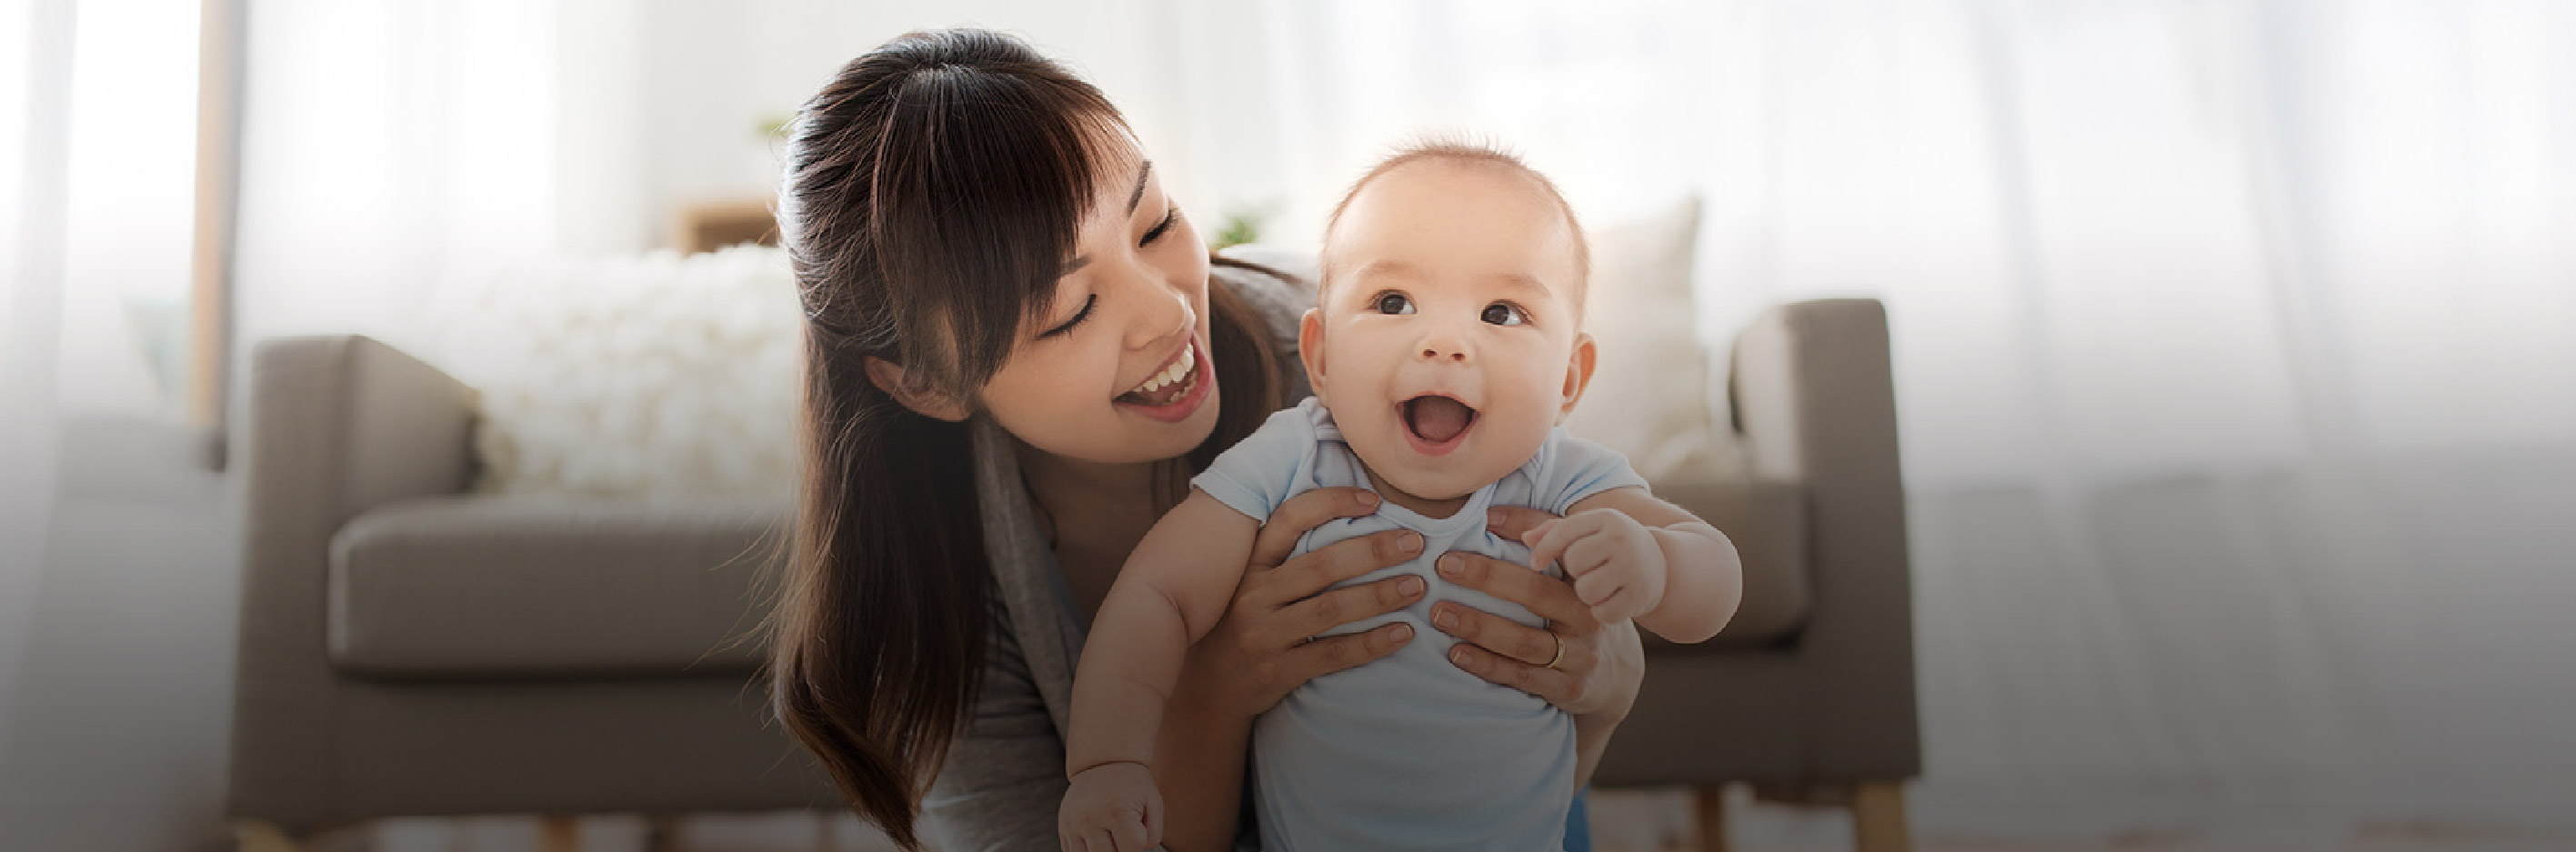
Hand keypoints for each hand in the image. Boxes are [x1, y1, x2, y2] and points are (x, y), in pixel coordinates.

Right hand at [1060, 761, 1161, 851]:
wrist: (1102, 762)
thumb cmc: (1131, 785)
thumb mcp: (1153, 803)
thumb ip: (1153, 834)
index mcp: (1117, 811)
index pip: (1132, 848)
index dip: (1138, 844)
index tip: (1137, 830)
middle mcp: (1091, 819)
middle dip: (1120, 849)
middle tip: (1122, 834)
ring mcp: (1073, 825)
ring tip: (1109, 835)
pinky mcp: (1063, 829)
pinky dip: (1088, 851)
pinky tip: (1096, 837)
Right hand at [1180, 486, 1423, 720]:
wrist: (1211, 687)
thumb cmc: (1245, 623)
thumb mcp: (1254, 583)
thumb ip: (1289, 555)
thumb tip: (1355, 518)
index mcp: (1251, 563)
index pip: (1290, 518)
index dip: (1332, 503)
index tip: (1375, 500)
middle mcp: (1253, 594)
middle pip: (1322, 565)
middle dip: (1374, 551)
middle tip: (1416, 544)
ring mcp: (1263, 634)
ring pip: (1330, 609)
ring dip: (1380, 595)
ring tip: (1416, 587)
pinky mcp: (1277, 671)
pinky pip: (1332, 654)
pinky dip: (1372, 643)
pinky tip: (1403, 633)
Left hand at [1427, 506, 1644, 721]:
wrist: (1617, 673)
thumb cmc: (1576, 610)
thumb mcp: (1569, 575)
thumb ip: (1540, 540)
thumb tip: (1490, 515)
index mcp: (1585, 581)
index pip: (1554, 552)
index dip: (1517, 534)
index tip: (1473, 529)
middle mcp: (1586, 616)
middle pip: (1536, 594)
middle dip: (1487, 578)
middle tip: (1444, 567)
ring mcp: (1580, 655)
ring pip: (1524, 640)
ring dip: (1478, 626)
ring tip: (1440, 614)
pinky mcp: (1568, 688)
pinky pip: (1522, 676)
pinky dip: (1487, 664)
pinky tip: (1457, 653)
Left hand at [1524, 507, 1667, 624]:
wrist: (1662, 566)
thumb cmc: (1610, 548)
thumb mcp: (1588, 531)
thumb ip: (1553, 530)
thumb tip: (1521, 536)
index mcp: (1606, 518)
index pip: (1565, 531)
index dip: (1544, 549)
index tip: (1535, 563)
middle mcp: (1622, 539)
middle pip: (1574, 562)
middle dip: (1574, 572)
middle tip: (1586, 572)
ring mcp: (1634, 568)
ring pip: (1586, 589)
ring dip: (1586, 594)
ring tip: (1597, 587)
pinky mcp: (1640, 596)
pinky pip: (1603, 612)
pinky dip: (1602, 611)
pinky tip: (1610, 602)